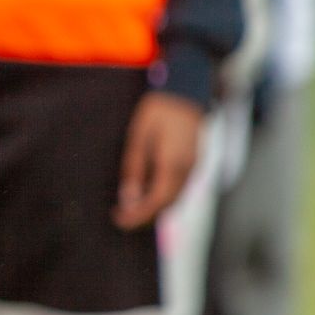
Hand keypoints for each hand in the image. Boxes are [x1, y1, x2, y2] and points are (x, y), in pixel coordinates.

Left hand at [116, 92, 202, 229]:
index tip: (120, 221)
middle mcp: (187, 171)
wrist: (186, 93)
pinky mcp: (194, 162)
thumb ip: (134, 169)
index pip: (157, 202)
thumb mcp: (138, 137)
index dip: (138, 216)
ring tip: (131, 209)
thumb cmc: (159, 112)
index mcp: (172, 165)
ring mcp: (194, 167)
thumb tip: (129, 197)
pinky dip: (164, 197)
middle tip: (122, 218)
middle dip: (146, 216)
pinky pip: (180, 188)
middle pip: (168, 205)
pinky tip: (148, 194)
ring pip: (176, 198)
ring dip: (155, 208)